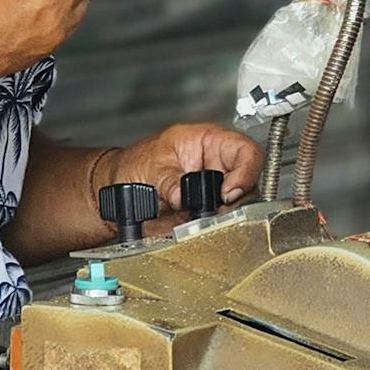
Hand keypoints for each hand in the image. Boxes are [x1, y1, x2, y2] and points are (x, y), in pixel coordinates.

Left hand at [106, 123, 263, 212]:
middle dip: (237, 198)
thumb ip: (169, 181)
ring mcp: (215, 190)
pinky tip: (199, 225)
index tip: (229, 192)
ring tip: (202, 217)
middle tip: (217, 208)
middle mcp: (217, 165)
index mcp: (209, 142)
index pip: (246, 151)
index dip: (246, 171)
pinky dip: (216, 227)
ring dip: (227, 215)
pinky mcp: (209, 212)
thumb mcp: (151, 166)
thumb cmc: (135, 163)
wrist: (119, 188)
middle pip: (250, 181)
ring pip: (241, 204)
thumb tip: (182, 196)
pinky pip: (224, 221)